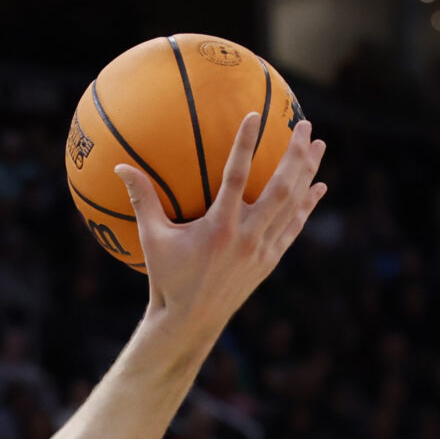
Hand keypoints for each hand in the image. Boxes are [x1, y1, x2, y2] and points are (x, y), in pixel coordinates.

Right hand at [120, 113, 325, 340]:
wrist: (191, 322)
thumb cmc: (167, 277)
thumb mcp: (152, 238)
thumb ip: (141, 200)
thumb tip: (120, 166)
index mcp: (218, 227)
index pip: (235, 177)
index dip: (245, 145)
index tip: (255, 116)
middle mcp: (246, 237)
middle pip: (280, 189)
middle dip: (295, 155)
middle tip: (304, 125)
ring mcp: (262, 249)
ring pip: (293, 205)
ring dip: (308, 173)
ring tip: (319, 145)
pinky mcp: (270, 260)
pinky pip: (294, 227)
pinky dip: (307, 206)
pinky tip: (318, 188)